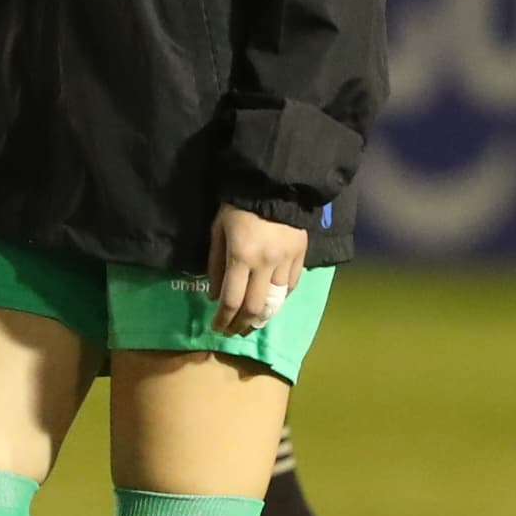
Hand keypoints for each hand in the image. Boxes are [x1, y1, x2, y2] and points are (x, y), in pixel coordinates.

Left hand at [205, 203, 310, 336]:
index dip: (223, 320)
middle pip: (254, 307)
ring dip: (262, 316)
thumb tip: (214, 296)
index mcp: (241, 257)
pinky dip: (280, 299)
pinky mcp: (300, 256)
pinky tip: (271, 303)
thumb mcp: (218, 230)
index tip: (217, 328)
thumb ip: (216, 264)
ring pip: (276, 301)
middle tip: (233, 331)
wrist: (275, 183)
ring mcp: (286, 262)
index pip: (231, 301)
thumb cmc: (238, 205)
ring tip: (252, 323)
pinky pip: (291, 286)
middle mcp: (265, 264)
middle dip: (242, 325)